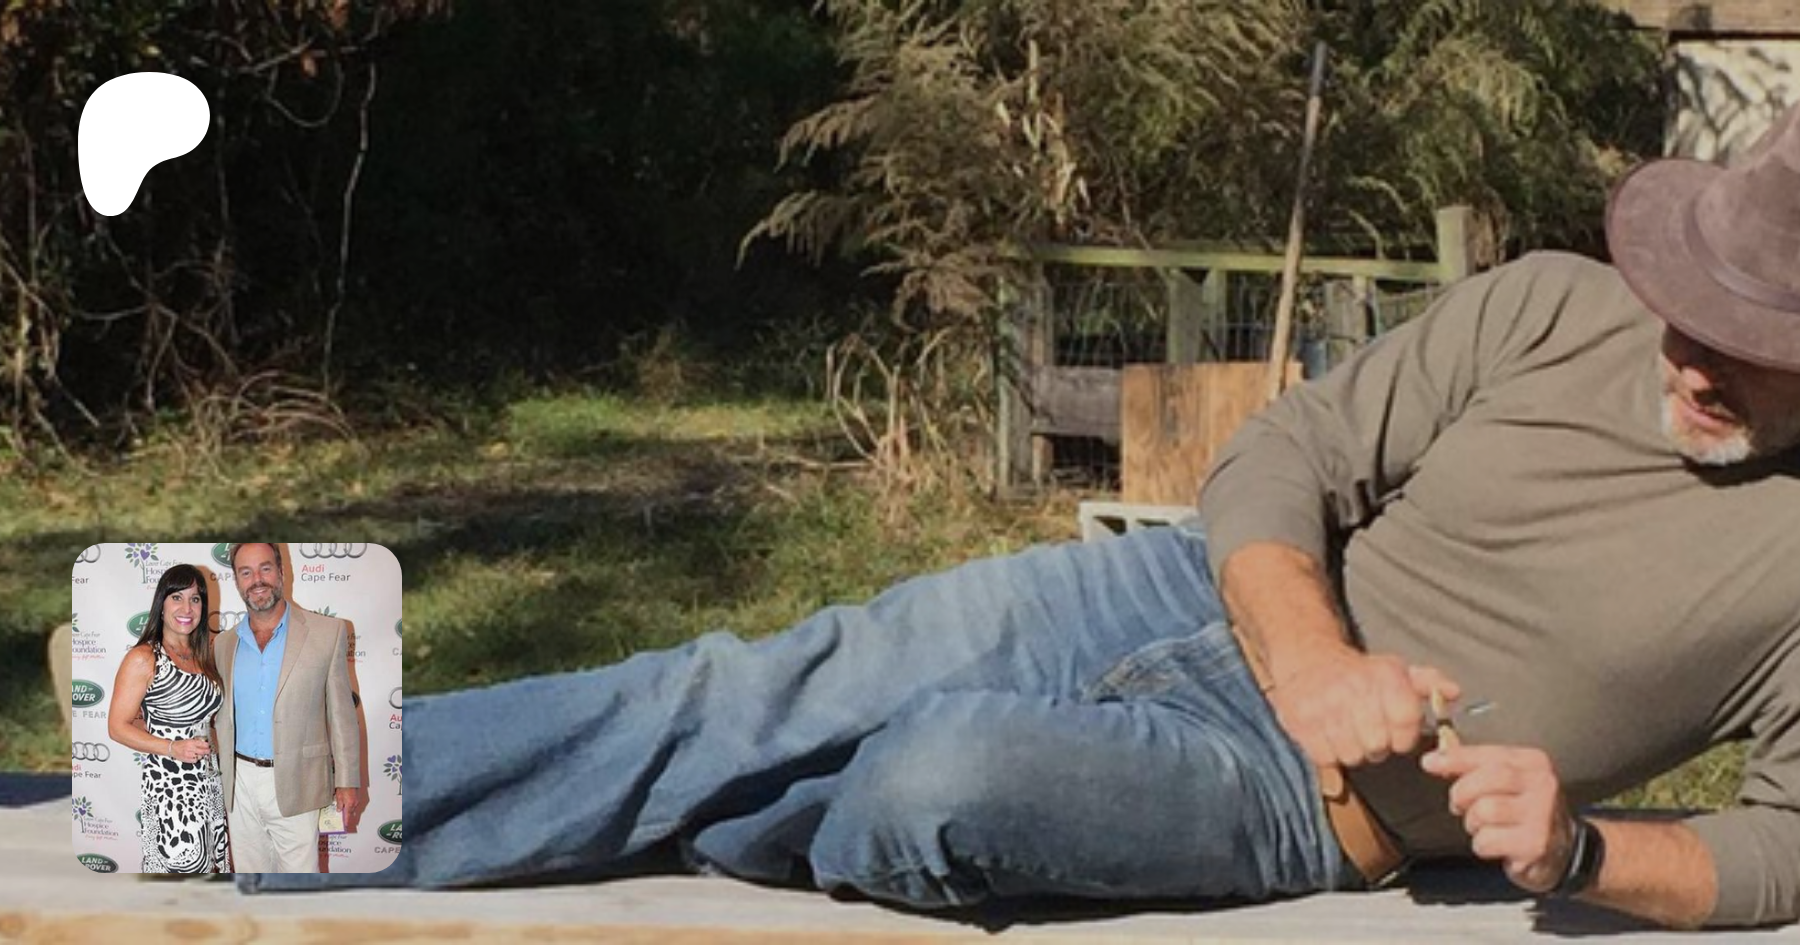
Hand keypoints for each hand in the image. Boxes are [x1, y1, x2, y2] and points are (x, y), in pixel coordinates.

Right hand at [172, 738, 211, 762]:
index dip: (207, 746)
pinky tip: (195, 757)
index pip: (203, 744)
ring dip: (201, 755)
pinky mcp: (186, 759)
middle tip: (208, 751)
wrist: (171, 748)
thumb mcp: (189, 740)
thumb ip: (197, 742)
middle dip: (207, 751)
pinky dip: (196, 759)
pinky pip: (195, 760)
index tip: (209, 746)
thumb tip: (204, 743)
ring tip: (200, 754)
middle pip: (203, 751)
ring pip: (199, 756)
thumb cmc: (180, 744)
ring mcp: (188, 755)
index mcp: (191, 742)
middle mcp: (190, 748)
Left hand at [335, 786, 365, 827]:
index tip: (345, 825)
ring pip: (353, 807)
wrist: (349, 779)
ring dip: (350, 809)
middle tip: (344, 818)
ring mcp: (357, 800)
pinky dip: (352, 804)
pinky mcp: (358, 796)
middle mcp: (355, 803)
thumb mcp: (338, 797)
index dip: (346, 821)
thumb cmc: (344, 787)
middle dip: (348, 815)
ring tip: (345, 809)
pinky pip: (355, 803)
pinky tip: (348, 802)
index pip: (348, 816)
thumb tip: (339, 810)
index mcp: (350, 805)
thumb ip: (339, 805)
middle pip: (351, 812)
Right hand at [1268, 644, 1458, 768]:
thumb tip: (1454, 693)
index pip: (1407, 725)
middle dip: (1377, 744)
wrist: (1305, 659)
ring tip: (1348, 731)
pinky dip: (1329, 752)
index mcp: (1384, 677)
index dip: (1404, 735)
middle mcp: (1355, 689)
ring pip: (1352, 755)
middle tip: (1368, 730)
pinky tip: (1329, 734)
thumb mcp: (1395, 670)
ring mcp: (1325, 707)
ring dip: (1352, 749)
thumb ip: (1429, 683)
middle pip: (1378, 746)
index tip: (1395, 729)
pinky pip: (1325, 757)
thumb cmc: (1358, 672)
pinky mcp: (1301, 722)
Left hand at [1423, 744, 1576, 892]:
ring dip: (1473, 822)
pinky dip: (1482, 844)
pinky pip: (1488, 839)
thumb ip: (1474, 765)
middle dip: (1463, 793)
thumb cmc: (1526, 811)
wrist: (1562, 849)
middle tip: (1461, 805)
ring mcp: (1541, 815)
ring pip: (1484, 810)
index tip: (1430, 763)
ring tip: (1484, 826)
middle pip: (1487, 779)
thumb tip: (1436, 758)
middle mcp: (1542, 785)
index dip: (1455, 758)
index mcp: (1532, 762)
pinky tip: (1496, 843)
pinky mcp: (1535, 844)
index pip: (1487, 754)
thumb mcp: (1507, 780)